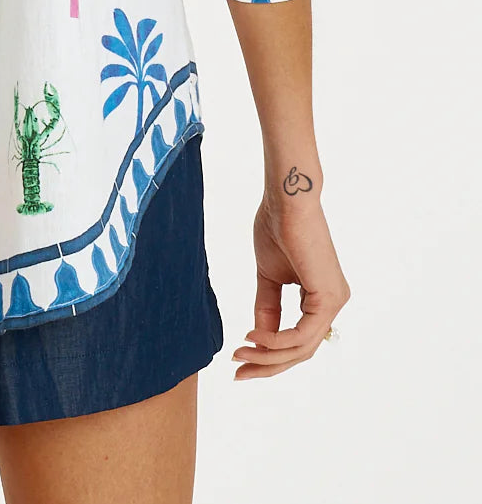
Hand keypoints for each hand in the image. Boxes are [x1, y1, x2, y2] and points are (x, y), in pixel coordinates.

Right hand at [231, 189, 349, 379]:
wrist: (286, 201)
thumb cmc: (277, 228)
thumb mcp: (269, 278)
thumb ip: (267, 308)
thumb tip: (257, 339)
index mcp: (321, 298)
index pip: (298, 340)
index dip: (269, 355)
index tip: (239, 359)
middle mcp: (333, 303)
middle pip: (301, 350)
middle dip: (267, 365)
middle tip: (237, 371)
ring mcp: (334, 301)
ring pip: (301, 347)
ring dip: (267, 356)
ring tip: (239, 355)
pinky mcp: (328, 298)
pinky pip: (302, 334)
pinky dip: (275, 340)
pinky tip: (252, 338)